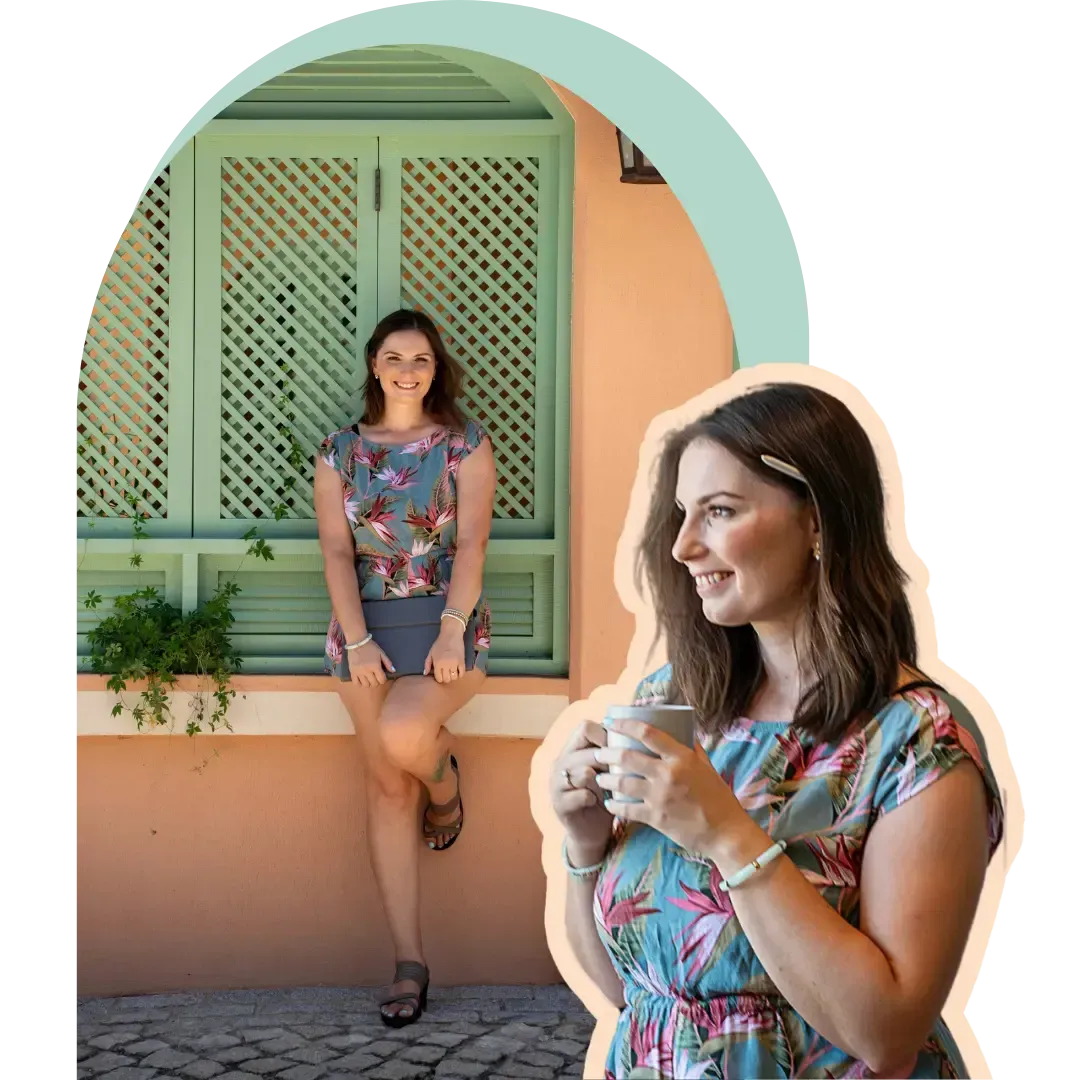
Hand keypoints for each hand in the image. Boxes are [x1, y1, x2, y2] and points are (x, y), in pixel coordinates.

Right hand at [348, 639, 394, 688]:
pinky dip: (360, 684)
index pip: (382, 679)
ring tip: (369, 678)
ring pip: (366, 685)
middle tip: (376, 677)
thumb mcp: (381, 653)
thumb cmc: (371, 647)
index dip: (383, 679)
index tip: (382, 676)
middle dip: (377, 681)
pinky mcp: (352, 672)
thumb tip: (393, 671)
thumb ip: (387, 662)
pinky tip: (362, 680)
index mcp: (375, 666)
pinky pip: (356, 683)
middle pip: (374, 683)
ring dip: (369, 683)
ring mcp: (359, 672)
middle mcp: (367, 670)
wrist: (357, 642)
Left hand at [425, 622, 465, 683]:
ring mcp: (455, 664)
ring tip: (452, 672)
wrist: (451, 634)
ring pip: (454, 678)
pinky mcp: (462, 661)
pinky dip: (460, 675)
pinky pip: (462, 674)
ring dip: (453, 677)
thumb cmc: (440, 643)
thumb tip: (425, 673)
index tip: (440, 675)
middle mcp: (446, 665)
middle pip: (447, 679)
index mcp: (438, 663)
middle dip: (446, 678)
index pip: (439, 678)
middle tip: (446, 673)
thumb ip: (427, 664)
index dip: (439, 678)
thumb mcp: (431, 653)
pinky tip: (458, 671)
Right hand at [550, 720, 614, 862]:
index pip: (585, 727)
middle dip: (607, 761)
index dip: (605, 735)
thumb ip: (612, 754)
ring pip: (583, 772)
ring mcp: (556, 784)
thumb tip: (637, 736)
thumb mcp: (607, 771)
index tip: (620, 748)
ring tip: (609, 788)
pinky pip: (582, 795)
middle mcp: (560, 763)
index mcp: (572, 749)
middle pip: (586, 749)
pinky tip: (598, 802)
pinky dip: (595, 798)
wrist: (591, 832)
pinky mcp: (559, 804)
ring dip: (602, 781)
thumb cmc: (604, 796)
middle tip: (620, 773)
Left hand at [593, 718, 751, 857]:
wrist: (725, 832)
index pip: (647, 733)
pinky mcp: (656, 818)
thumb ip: (693, 750)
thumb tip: (684, 733)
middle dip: (606, 753)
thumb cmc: (719, 798)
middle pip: (627, 756)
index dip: (625, 725)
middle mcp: (668, 773)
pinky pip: (627, 808)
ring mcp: (660, 796)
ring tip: (599, 776)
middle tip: (598, 752)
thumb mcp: (708, 767)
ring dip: (606, 778)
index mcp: (682, 757)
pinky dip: (614, 805)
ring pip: (622, 781)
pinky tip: (609, 803)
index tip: (611, 722)